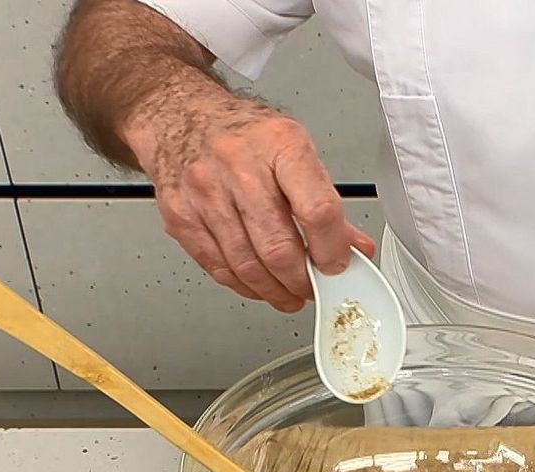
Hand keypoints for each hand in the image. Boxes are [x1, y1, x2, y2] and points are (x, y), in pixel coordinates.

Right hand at [123, 91, 374, 311]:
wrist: (180, 115)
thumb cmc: (242, 134)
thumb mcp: (294, 151)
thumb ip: (325, 202)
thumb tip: (355, 248)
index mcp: (279, 145)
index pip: (317, 210)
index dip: (331, 250)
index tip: (337, 266)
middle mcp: (238, 165)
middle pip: (278, 247)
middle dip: (301, 281)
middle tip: (311, 288)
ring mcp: (204, 192)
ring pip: (247, 265)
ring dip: (274, 290)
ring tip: (288, 293)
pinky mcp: (180, 215)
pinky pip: (217, 266)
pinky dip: (244, 285)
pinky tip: (258, 284)